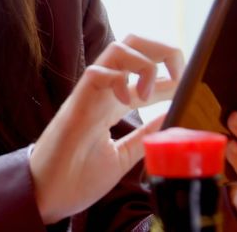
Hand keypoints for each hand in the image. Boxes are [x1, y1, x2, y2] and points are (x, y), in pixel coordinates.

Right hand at [29, 35, 183, 223]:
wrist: (47, 194)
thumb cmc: (77, 176)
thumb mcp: (122, 156)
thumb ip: (144, 135)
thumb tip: (171, 117)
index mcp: (112, 102)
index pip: (145, 70)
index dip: (171, 71)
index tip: (189, 85)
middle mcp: (103, 91)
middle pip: (134, 43)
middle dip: (162, 49)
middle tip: (178, 76)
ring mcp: (89, 94)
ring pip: (117, 49)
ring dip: (143, 63)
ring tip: (149, 94)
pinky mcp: (77, 103)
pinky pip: (97, 72)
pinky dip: (119, 79)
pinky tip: (127, 100)